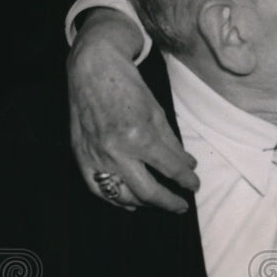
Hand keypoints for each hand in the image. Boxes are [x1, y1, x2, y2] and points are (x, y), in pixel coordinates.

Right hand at [68, 9, 198, 212]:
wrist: (92, 71)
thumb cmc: (127, 87)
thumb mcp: (157, 113)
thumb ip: (172, 143)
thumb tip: (187, 166)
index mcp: (139, 137)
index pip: (170, 169)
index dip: (187, 180)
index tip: (194, 185)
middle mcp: (116, 152)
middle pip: (148, 192)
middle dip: (169, 202)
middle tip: (181, 206)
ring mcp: (96, 157)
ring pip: (123, 196)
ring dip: (145, 204)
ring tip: (158, 204)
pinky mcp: (81, 157)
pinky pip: (98, 189)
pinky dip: (115, 200)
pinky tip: (130, 203)